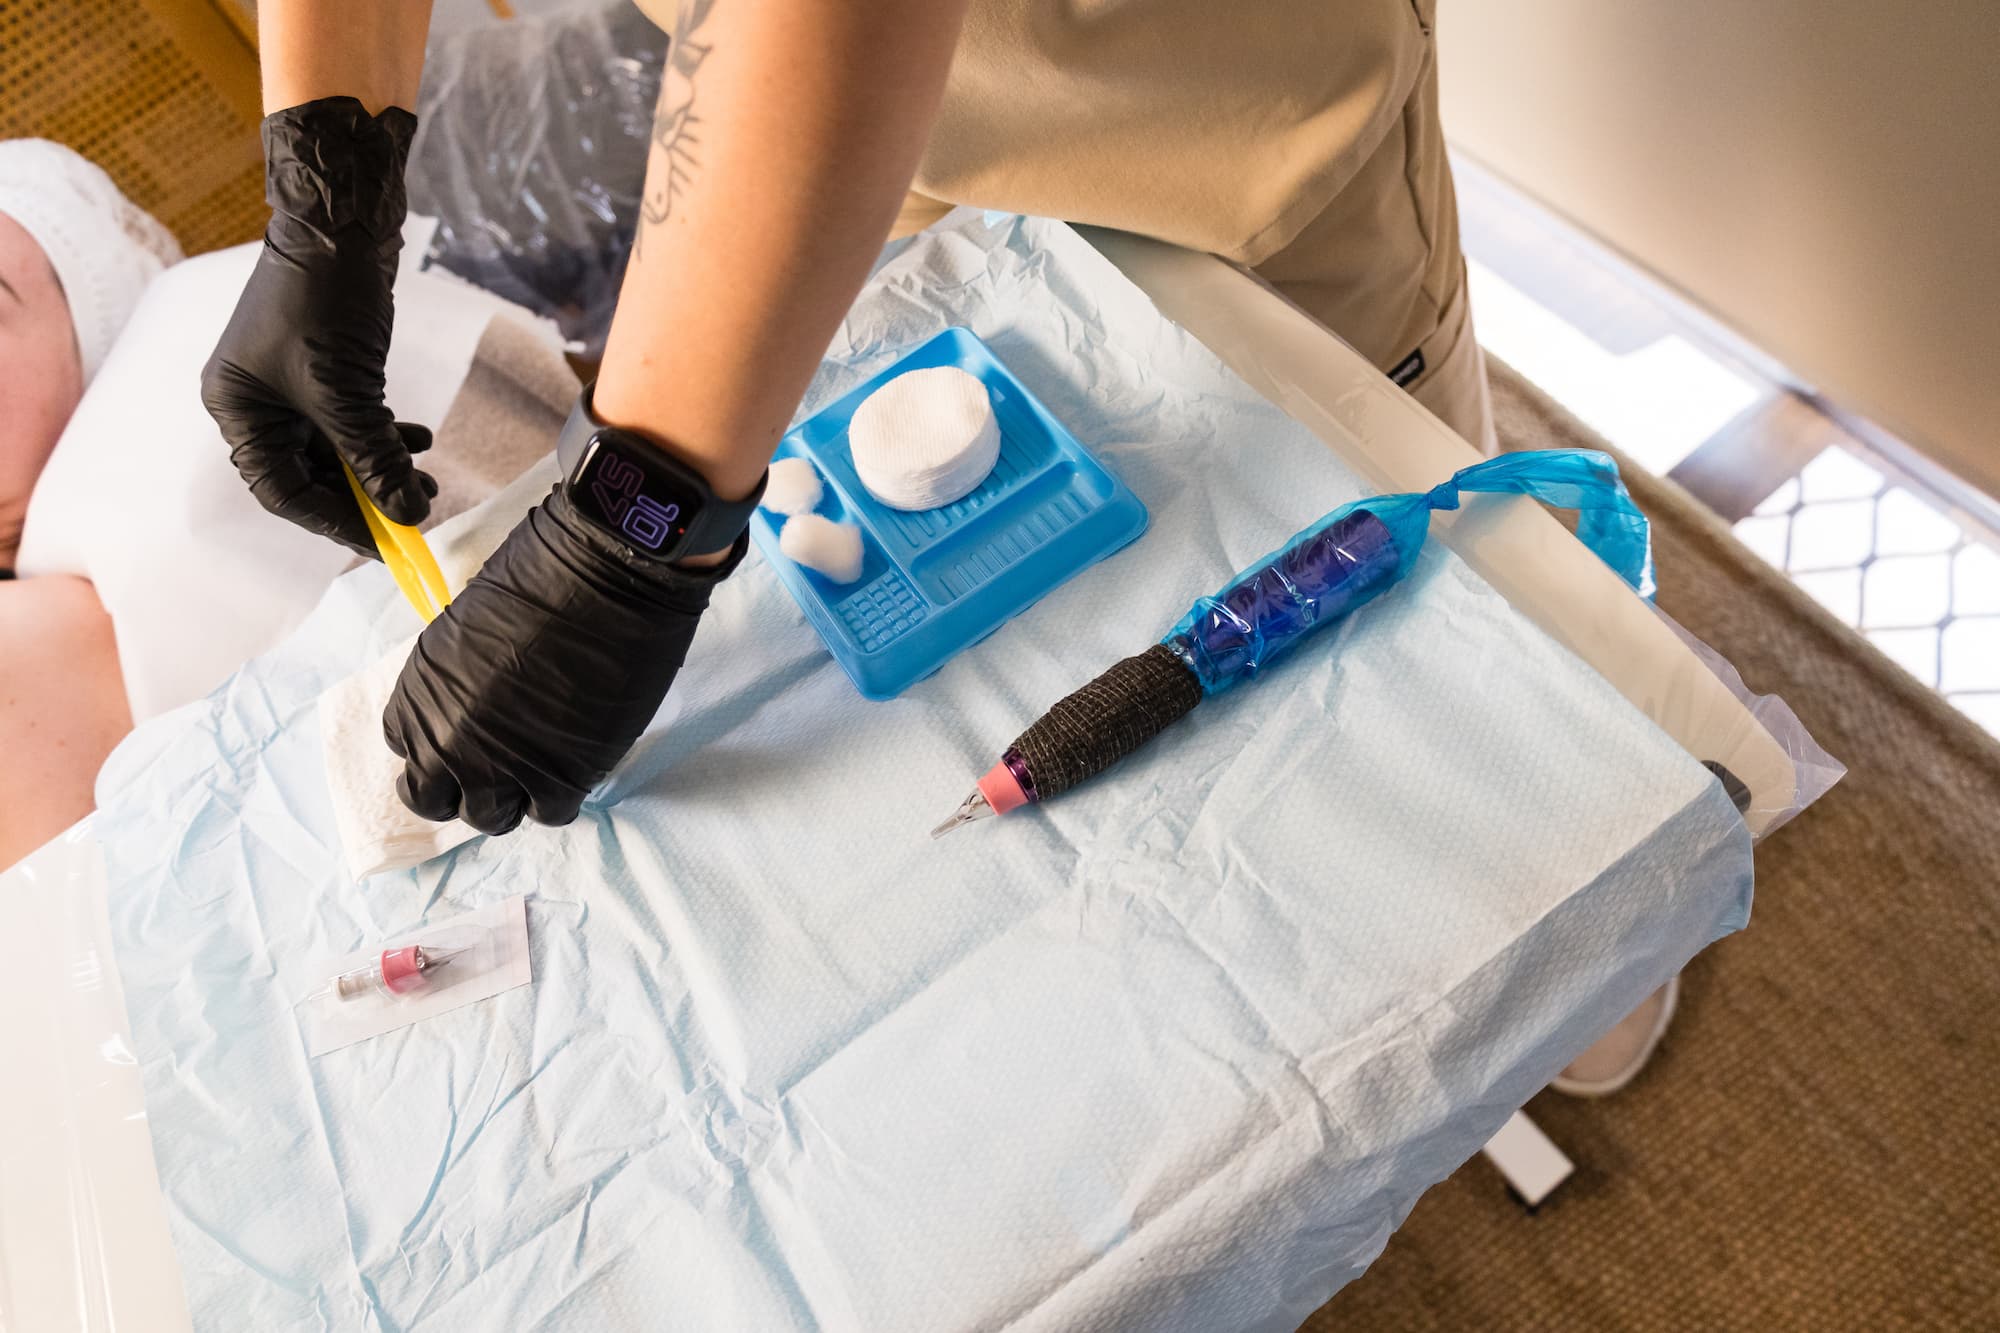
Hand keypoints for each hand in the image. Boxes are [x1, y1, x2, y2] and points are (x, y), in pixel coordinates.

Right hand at [201, 97, 434, 557]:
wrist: (340, 222)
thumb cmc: (326, 300)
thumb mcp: (349, 393)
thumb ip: (375, 458)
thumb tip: (409, 514)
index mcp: (239, 410)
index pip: (284, 492)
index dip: (335, 522)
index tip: (385, 545)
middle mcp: (256, 400)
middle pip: (312, 473)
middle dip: (366, 494)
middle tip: (416, 512)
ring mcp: (289, 383)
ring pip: (338, 447)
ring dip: (382, 465)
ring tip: (428, 479)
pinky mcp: (322, 366)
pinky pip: (351, 418)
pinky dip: (383, 433)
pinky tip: (419, 438)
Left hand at [383, 487, 745, 833]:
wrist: (601, 580)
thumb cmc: (538, 579)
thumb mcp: (464, 627)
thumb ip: (457, 679)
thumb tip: (477, 699)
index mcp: (418, 696)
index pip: (406, 747)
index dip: (438, 744)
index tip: (465, 734)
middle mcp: (447, 741)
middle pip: (434, 799)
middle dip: (461, 787)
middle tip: (494, 770)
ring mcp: (501, 766)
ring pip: (489, 817)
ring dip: (510, 798)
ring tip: (537, 769)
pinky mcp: (559, 777)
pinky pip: (548, 814)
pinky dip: (558, 796)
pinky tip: (572, 766)